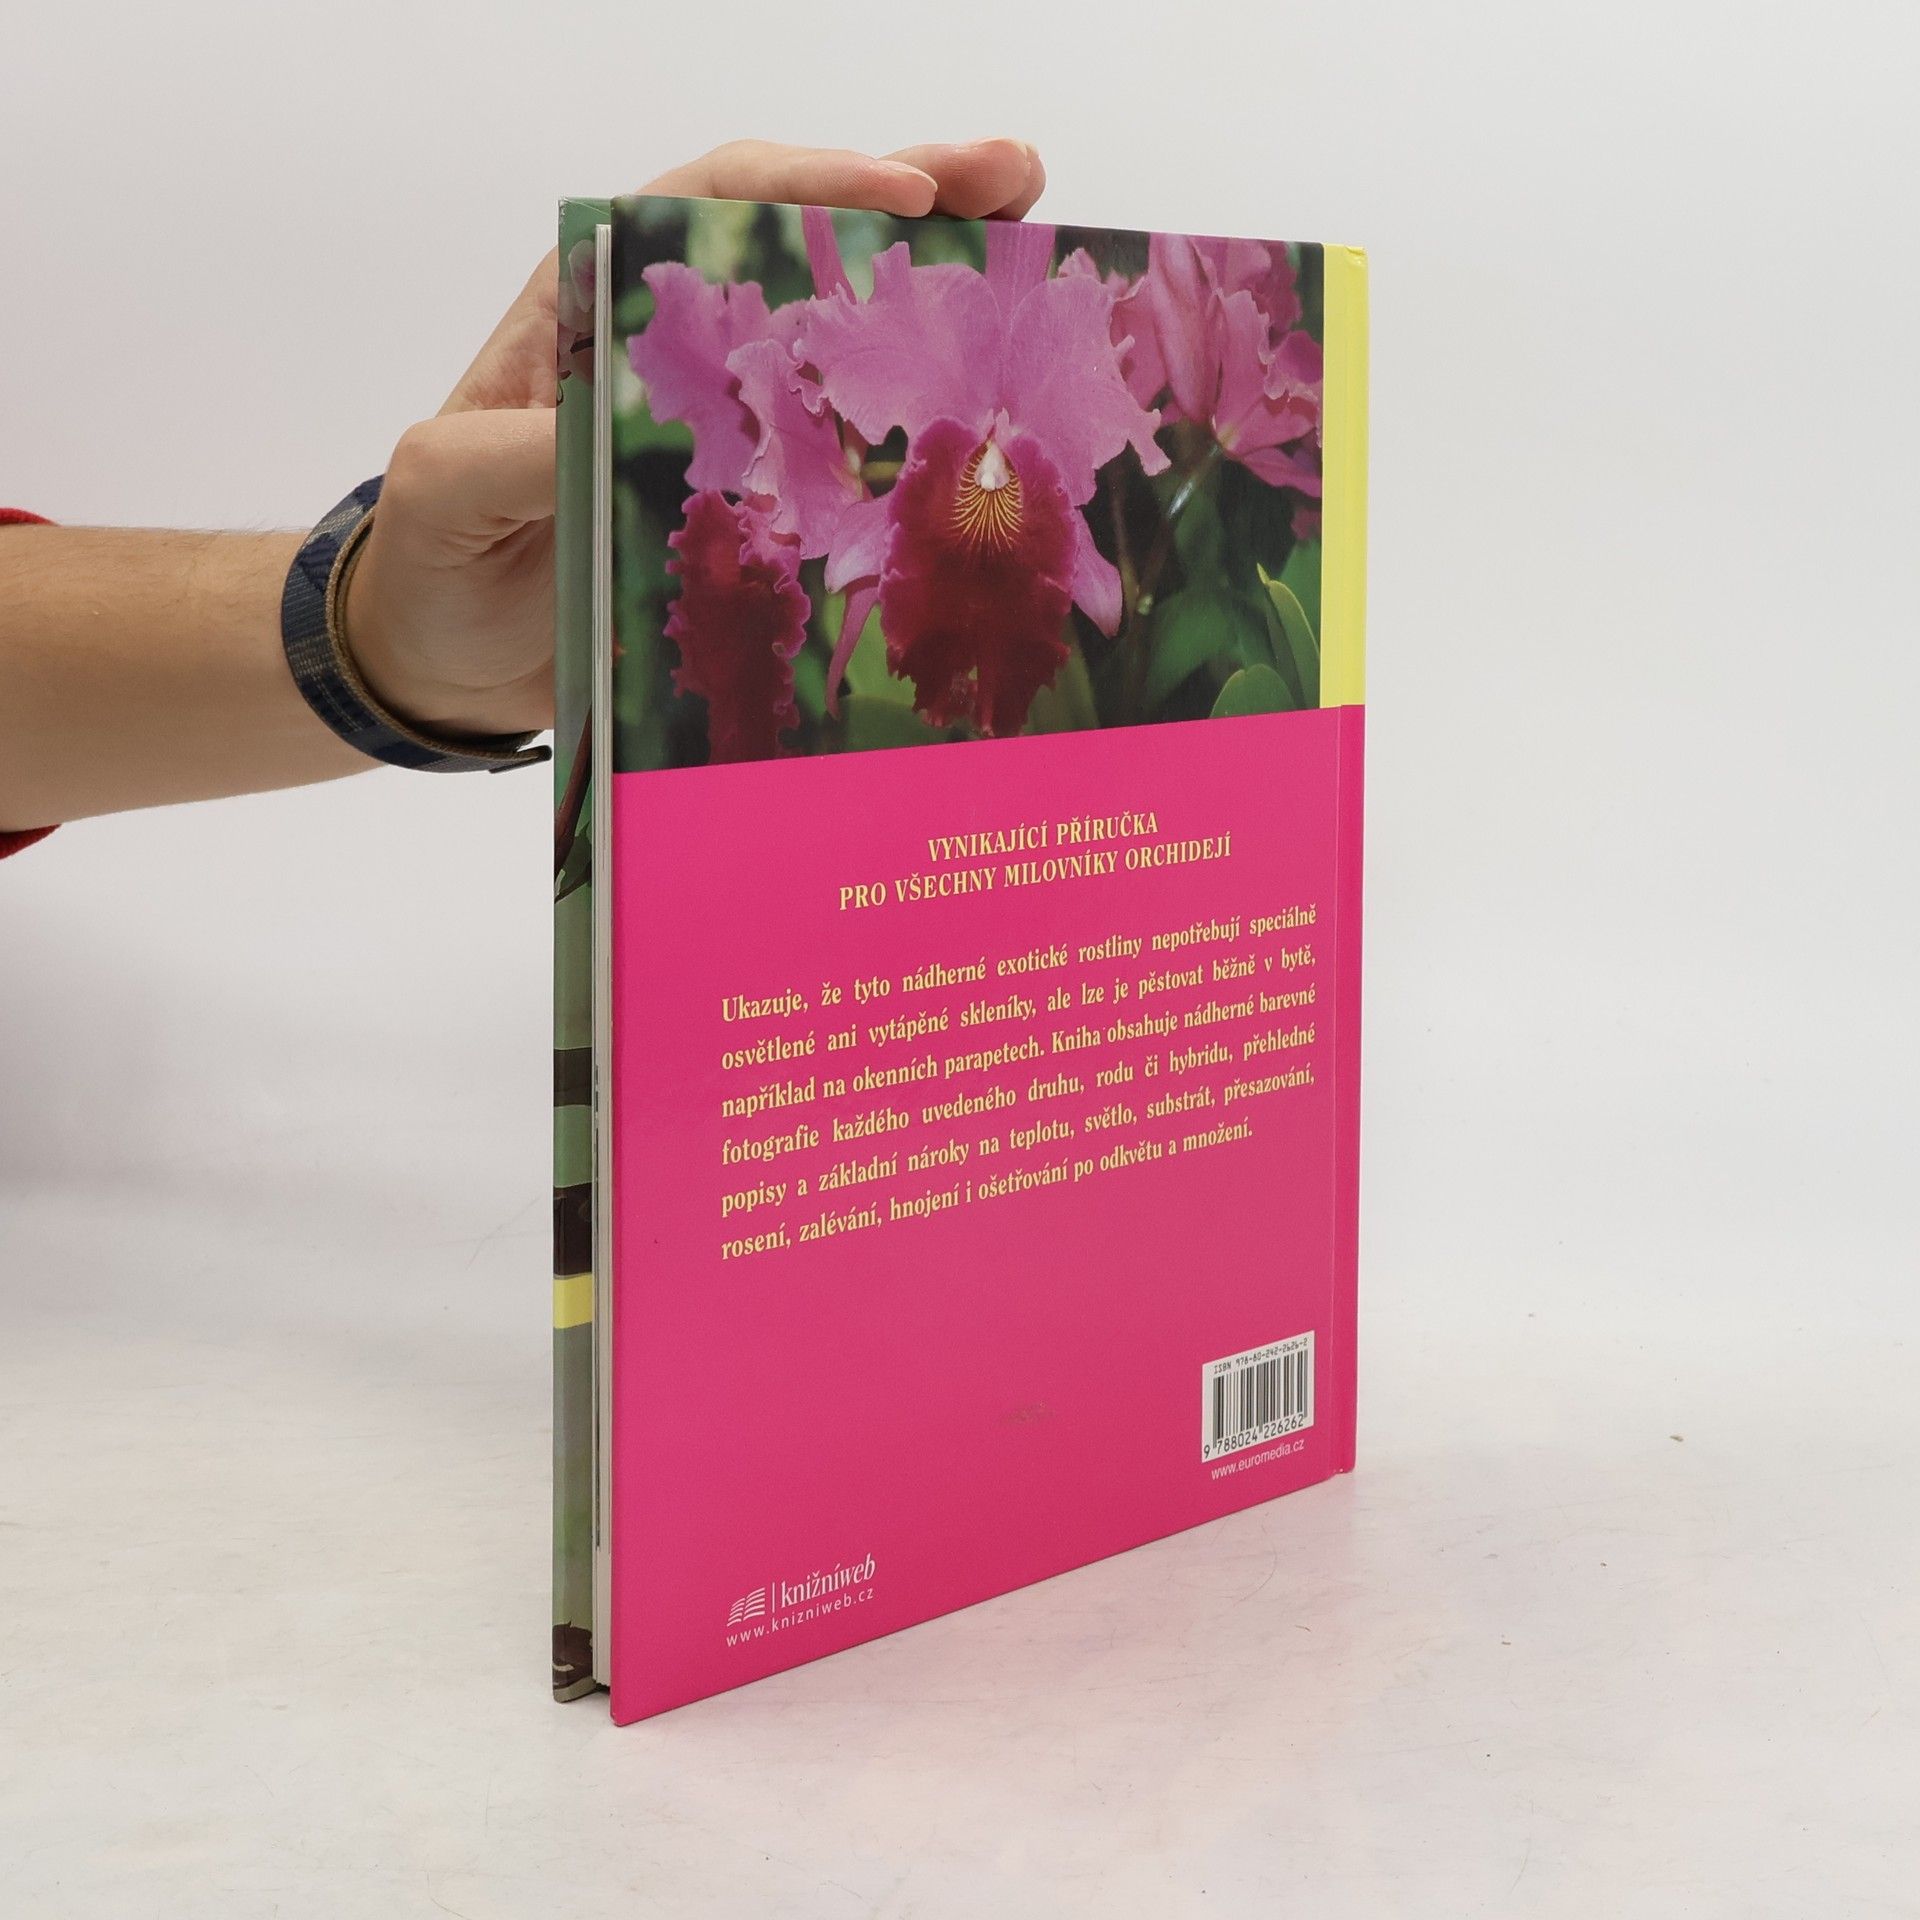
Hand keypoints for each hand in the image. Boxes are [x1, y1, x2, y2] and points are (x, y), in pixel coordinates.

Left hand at [344, 139, 1048, 740]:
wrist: (445, 660)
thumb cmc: (432, 557)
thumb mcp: (452, 487)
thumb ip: (523, 447)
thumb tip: (605, 432)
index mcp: (600, 307)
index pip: (710, 209)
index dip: (813, 186)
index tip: (907, 188)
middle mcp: (679, 346)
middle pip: (805, 242)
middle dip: (917, 195)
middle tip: (1020, 174)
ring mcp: (730, 422)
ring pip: (846, 332)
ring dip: (941, 285)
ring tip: (1037, 242)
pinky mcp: (760, 502)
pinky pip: (853, 449)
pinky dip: (923, 420)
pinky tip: (990, 400)